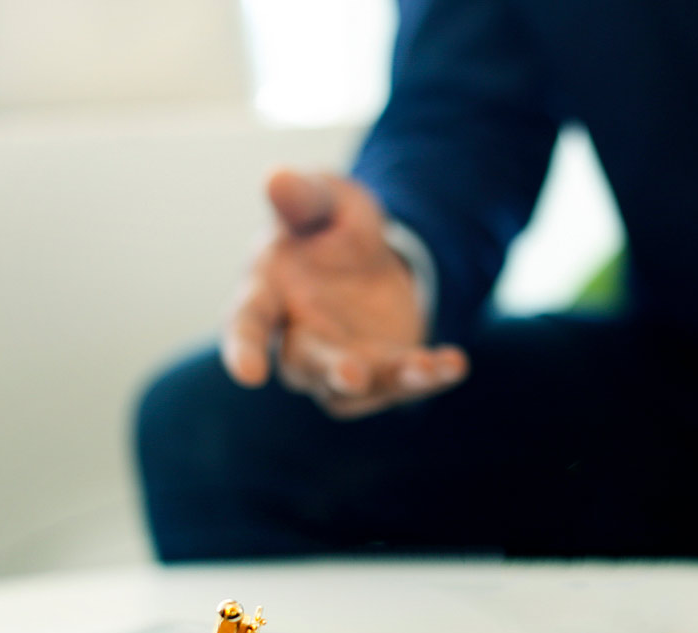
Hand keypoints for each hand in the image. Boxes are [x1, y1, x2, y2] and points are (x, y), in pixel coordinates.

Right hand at [223, 169, 468, 418]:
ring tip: (423, 365)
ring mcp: (341, 362)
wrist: (372, 251)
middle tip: (353, 375)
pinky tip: (453, 363)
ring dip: (390, 381)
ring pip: (356, 390)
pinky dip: (430, 377)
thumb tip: (277, 177)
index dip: (244, 349)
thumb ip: (302, 196)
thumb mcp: (321, 198)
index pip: (247, 324)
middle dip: (331, 372)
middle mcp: (298, 338)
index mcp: (267, 293)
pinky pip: (404, 383)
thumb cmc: (325, 225)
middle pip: (305, 367)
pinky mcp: (384, 371)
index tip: (248, 375)